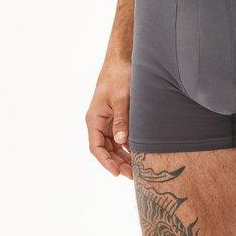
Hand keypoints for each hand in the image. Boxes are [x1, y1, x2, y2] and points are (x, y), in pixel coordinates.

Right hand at [85, 57, 133, 178]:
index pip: (96, 147)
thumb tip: (122, 140)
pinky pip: (122, 137)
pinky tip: (140, 154)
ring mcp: (109, 121)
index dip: (105, 162)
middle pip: (106, 150)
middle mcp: (99, 122)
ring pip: (114, 146)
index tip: (116, 173)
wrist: (124, 59)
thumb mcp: (122, 98)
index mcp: (94, 119)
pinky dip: (129, 146)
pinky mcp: (119, 118)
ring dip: (124, 157)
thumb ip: (122, 120)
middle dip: (117, 163)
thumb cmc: (120, 76)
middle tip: (133, 176)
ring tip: (138, 169)